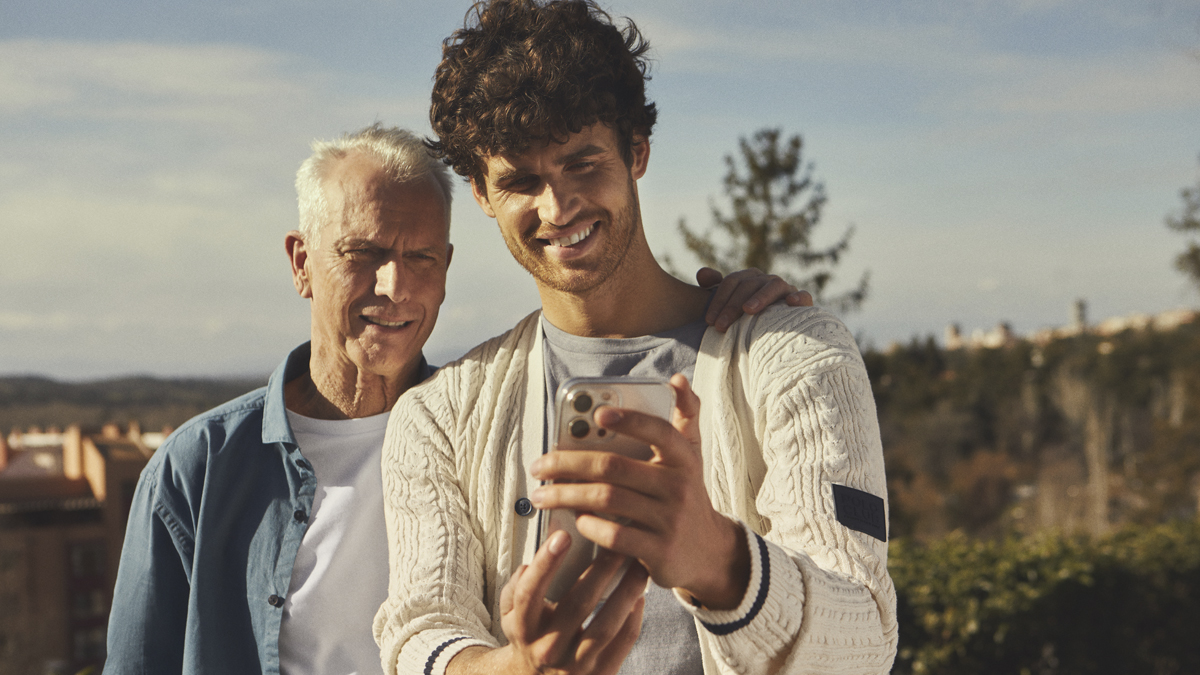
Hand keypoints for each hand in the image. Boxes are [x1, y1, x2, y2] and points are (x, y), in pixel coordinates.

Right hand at [448, 531, 647, 674]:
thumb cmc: (528, 636)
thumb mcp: (510, 614)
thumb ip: (516, 587)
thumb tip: (532, 563)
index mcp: (523, 630)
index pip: (529, 594)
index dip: (545, 564)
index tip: (562, 536)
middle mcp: (548, 649)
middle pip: (577, 606)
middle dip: (600, 570)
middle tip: (616, 542)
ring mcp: (575, 666)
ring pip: (606, 626)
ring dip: (626, 592)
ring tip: (638, 565)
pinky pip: (622, 644)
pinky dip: (634, 617)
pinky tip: (640, 595)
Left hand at [530, 375, 750, 609]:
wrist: (709, 551)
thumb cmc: (686, 494)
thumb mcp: (691, 457)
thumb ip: (684, 417)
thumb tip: (677, 379)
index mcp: (684, 459)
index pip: (658, 432)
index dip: (630, 420)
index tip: (599, 413)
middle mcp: (679, 487)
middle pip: (614, 467)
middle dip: (568, 463)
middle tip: (539, 466)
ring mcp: (669, 520)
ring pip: (606, 499)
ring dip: (566, 495)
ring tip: (542, 496)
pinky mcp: (658, 552)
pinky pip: (613, 535)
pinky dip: (588, 525)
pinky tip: (574, 519)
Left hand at [696, 267, 812, 331]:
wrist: (779, 333)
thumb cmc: (749, 319)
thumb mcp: (730, 305)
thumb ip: (715, 289)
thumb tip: (702, 274)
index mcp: (750, 278)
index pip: (732, 281)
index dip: (719, 299)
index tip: (709, 320)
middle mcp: (767, 280)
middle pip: (749, 285)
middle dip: (732, 305)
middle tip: (720, 326)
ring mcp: (786, 290)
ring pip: (774, 286)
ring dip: (761, 297)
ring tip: (748, 310)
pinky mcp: (803, 303)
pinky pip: (804, 296)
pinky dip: (799, 297)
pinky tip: (791, 303)